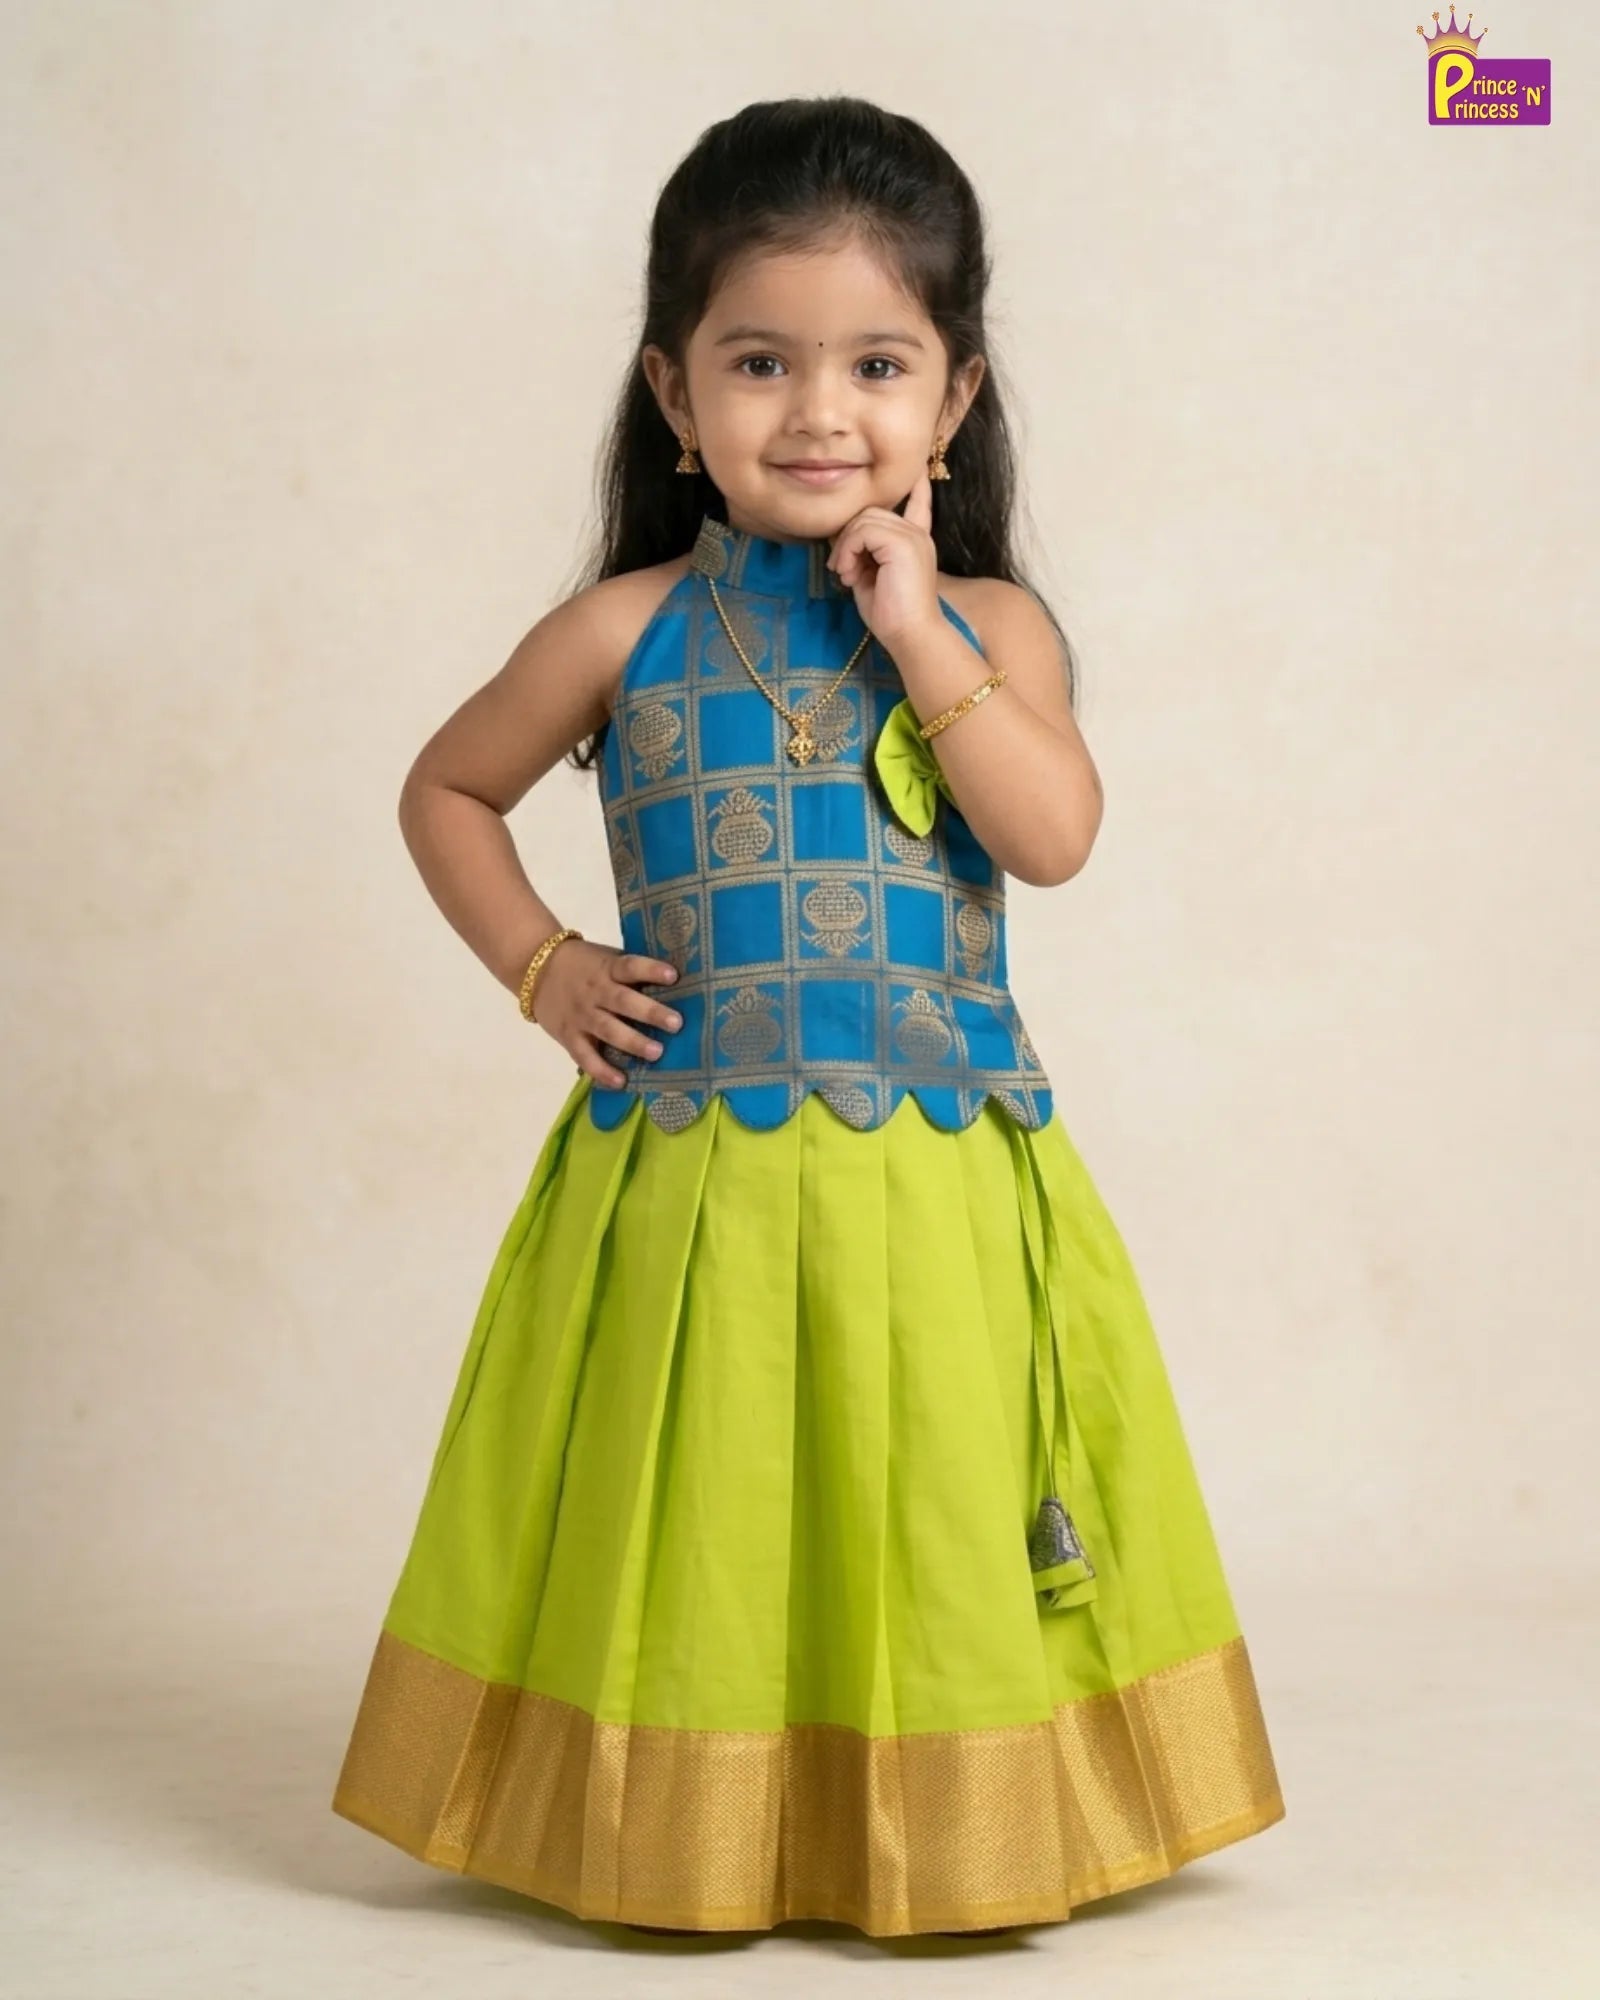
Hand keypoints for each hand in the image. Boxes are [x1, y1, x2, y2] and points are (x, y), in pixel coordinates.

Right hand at [529, 938, 681, 1089]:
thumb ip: (629, 972)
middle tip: (676, 1024)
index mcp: (607, 968)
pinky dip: (601, 1071)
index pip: (630, 966)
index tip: (674, 976)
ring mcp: (581, 1015)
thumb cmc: (583, 964)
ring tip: (657, 1053)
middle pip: (623, 1001)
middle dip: (650, 1012)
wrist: (535, 968)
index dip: (651, 970)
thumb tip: (673, 984)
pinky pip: (585, 1056)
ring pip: (607, 1030)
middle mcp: (595, 992)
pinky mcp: (569, 1035)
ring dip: (633, 1042)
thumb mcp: (605, 959)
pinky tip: (621, 1082)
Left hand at [825, 469, 943, 652]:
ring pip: (864, 519)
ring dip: (845, 546)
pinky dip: (847, 550)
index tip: (917, 465)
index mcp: (915, 540)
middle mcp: (917, 533)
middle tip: (841, 569)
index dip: (916, 483)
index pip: (918, 501)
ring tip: (844, 573)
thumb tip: (839, 540)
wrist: (911, 634)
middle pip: (871, 511)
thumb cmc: (891, 614)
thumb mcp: (870, 577)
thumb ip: (860, 554)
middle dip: (848, 537)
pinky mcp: (903, 542)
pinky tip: (848, 574)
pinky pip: (863, 530)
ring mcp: (912, 535)